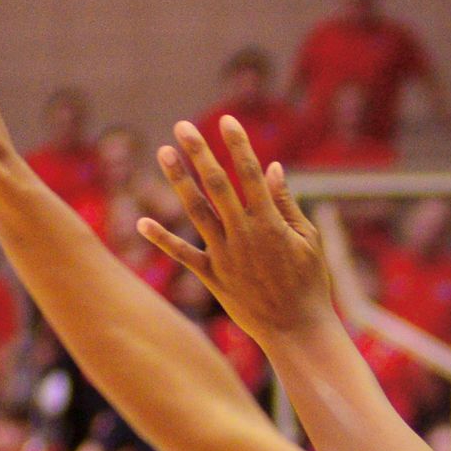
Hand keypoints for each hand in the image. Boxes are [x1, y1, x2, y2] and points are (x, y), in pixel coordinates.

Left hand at [141, 118, 341, 345]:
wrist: (297, 331)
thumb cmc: (310, 283)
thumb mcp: (308, 239)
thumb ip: (286, 204)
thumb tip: (272, 168)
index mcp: (271, 222)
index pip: (250, 174)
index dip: (238, 145)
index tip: (226, 120)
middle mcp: (244, 234)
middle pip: (217, 185)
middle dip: (199, 152)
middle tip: (182, 126)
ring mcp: (225, 255)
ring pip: (197, 211)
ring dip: (178, 181)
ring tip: (163, 153)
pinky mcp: (213, 278)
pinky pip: (183, 255)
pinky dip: (162, 239)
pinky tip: (140, 222)